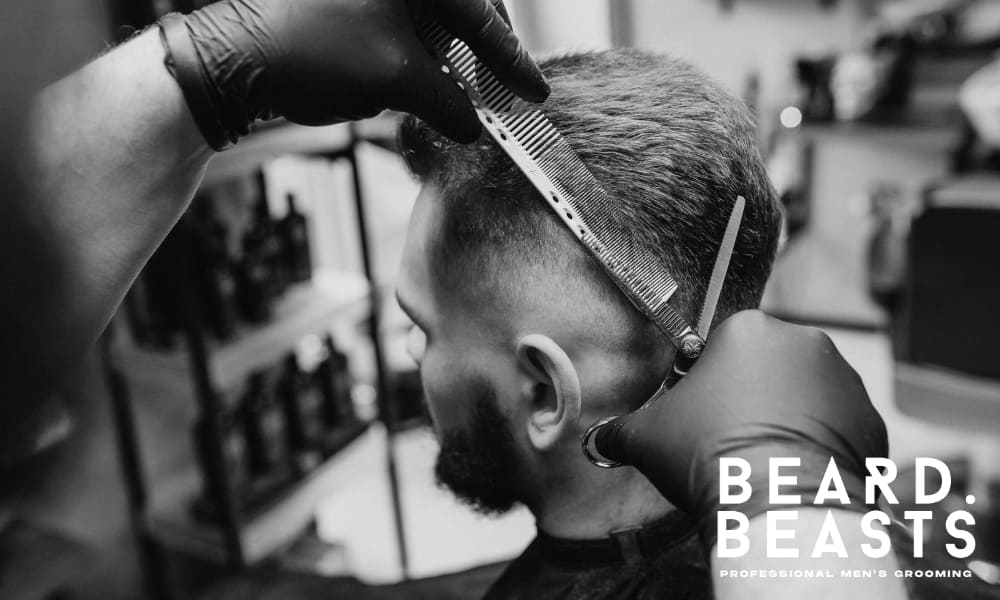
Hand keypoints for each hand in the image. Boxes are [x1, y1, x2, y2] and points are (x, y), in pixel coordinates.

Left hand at [162, 0, 547, 147]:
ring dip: (450, 58)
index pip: (479, 15)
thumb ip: (450, 103)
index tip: (536, 91)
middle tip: (505, 89)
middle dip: (483, 51)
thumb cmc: (313, 52)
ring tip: (465, 95)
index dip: (512, 60)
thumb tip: (474, 126)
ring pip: (430, 20)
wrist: (233, 60)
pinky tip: (425, 85)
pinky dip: (419, 55)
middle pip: (460, 8)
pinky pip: (401, 26)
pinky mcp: (350, 6)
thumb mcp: (397, 80)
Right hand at [593, 311, 888, 540]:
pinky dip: (821, 444)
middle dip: (751, 397)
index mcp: (747, 329)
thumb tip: (598, 440)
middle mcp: (803, 341)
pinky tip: (796, 472)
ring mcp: (844, 379)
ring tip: (764, 461)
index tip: (699, 416)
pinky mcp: (870, 419)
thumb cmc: (709, 453)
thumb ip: (620, 431)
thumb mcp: (647, 438)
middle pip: (767, 365)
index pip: (720, 347)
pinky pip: (839, 426)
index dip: (705, 383)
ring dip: (788, 418)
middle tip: (729, 440)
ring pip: (805, 394)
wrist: (779, 502)